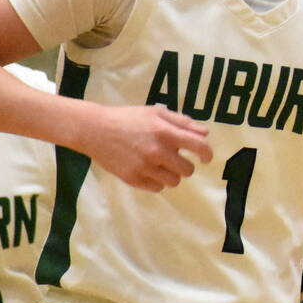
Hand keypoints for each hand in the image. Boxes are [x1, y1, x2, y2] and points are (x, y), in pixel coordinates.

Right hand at [81, 105, 213, 191]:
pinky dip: (156, 182)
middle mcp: (157, 151)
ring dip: (171, 175)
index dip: (207, 154)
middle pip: (188, 170)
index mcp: (165, 132)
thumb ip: (182, 122)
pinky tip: (148, 171)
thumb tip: (205, 133)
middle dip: (184, 165)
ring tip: (159, 165)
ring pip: (174, 182)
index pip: (199, 147)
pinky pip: (157, 188)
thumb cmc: (128, 119)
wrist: (95, 130)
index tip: (205, 158)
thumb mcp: (155, 113)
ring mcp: (145, 167)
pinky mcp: (133, 179)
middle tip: (174, 159)